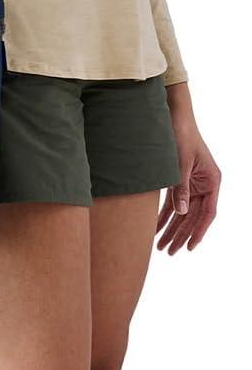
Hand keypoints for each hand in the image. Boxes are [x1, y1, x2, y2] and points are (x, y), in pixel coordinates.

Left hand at [157, 83, 220, 253]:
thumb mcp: (180, 164)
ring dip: (172, 229)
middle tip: (169, 252)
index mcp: (212, 181)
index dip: (198, 232)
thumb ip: (181, 189)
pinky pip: (173, 203)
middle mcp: (205, 185)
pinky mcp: (180, 180)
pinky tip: (156, 229)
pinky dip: (165, 216)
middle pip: (193, 217)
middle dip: (180, 235)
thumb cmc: (180, 136)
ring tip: (161, 247)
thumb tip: (180, 213)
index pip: (208, 213)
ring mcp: (193, 183)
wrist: (172, 117)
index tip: (189, 247)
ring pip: (182, 213)